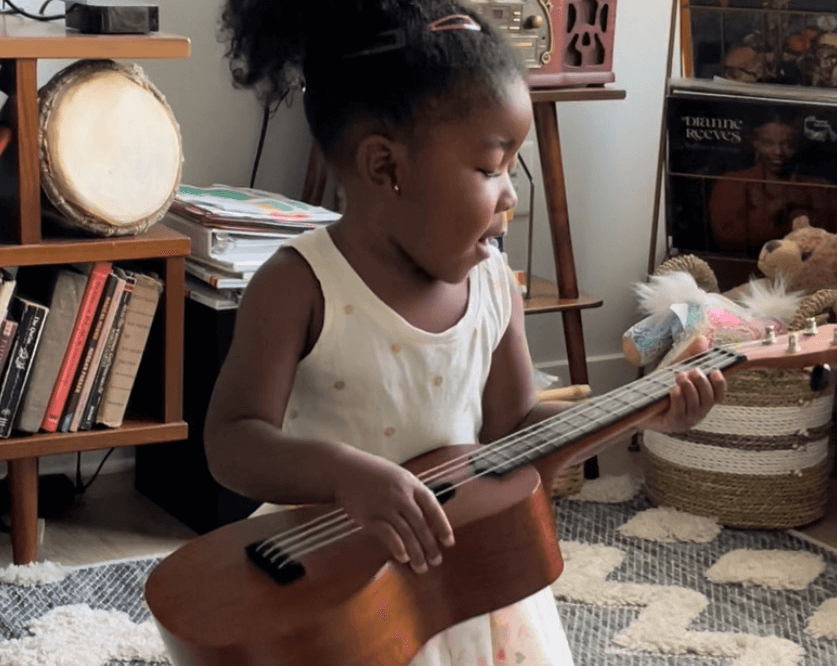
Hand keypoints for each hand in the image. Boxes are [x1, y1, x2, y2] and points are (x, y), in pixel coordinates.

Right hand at [332, 447, 454, 573]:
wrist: (343, 469)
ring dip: (416, 552)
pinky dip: (397, 546)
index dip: (443, 526)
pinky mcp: (369, 516)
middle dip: (430, 545)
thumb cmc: (372, 473)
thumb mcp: (397, 476)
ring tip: (420, 566)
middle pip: (421, 524)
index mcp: (410, 483)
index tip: (448, 542)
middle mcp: (400, 495)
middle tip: (436, 560)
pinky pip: (387, 534)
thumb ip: (412, 494)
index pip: (433, 507)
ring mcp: (384, 505)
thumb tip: (427, 519)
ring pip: (406, 532)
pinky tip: (402, 557)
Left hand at [644, 335, 725, 433]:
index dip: (720, 384)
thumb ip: (690, 355)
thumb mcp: (676, 368)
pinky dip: (678, 399)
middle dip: (702, 384)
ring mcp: (686, 420)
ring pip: (695, 406)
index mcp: (702, 400)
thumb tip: (702, 339)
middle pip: (708, 399)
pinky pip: (679, 411)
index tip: (715, 371)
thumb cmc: (661, 387)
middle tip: (693, 371)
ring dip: (689, 389)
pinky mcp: (672, 424)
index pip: (718, 394)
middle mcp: (698, 411)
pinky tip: (674, 389)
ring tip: (680, 376)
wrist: (637, 405)